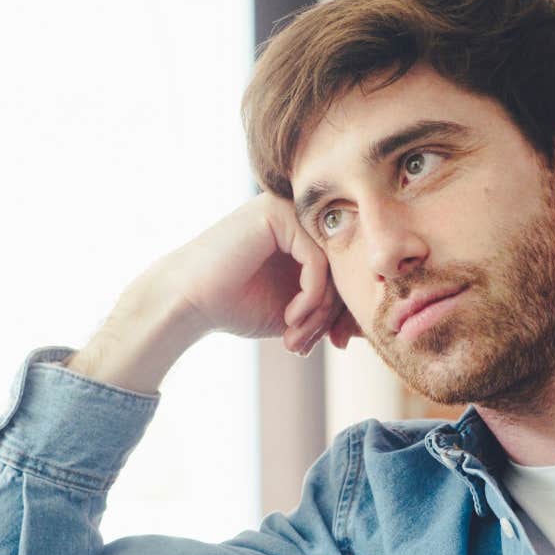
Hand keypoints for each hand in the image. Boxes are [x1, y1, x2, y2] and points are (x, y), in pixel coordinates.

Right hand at [169, 193, 348, 352]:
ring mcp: (287, 209)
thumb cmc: (235, 305)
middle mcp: (298, 215)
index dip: (343, 311)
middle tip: (307, 344)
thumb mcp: (295, 311)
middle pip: (342, 266)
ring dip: (319, 311)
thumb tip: (368, 324)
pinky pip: (317, 261)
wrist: (187, 302)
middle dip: (331, 315)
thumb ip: (329, 308)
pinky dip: (310, 297)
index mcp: (303, 233)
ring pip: (333, 265)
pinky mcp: (277, 214)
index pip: (344, 268)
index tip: (333, 344)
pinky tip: (290, 317)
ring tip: (295, 336)